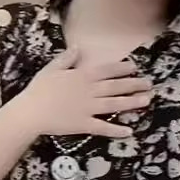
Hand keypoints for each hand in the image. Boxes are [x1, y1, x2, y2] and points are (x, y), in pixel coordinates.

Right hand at [14, 48, 152, 138]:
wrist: (30, 112)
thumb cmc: (38, 90)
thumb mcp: (51, 69)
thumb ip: (66, 59)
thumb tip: (78, 47)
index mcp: (82, 76)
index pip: (107, 70)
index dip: (122, 68)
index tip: (134, 68)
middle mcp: (89, 91)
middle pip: (116, 86)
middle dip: (134, 84)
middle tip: (149, 84)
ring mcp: (88, 109)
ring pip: (114, 105)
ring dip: (131, 103)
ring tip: (146, 101)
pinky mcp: (84, 125)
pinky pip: (103, 128)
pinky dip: (116, 130)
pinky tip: (129, 131)